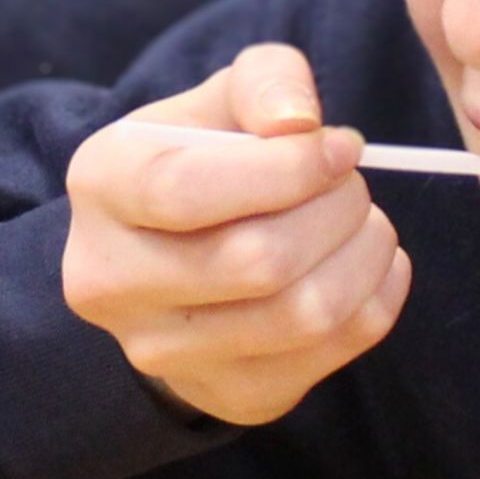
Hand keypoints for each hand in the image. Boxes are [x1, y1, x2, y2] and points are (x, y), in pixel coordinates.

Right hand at [59, 44, 411, 425]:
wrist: (174, 260)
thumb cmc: (205, 161)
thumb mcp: (222, 100)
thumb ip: (266, 82)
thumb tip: (300, 125)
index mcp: (102, 187)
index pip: (186, 191)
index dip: (286, 168)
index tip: (340, 146)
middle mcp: (112, 282)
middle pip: (256, 261)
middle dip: (336, 208)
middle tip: (350, 182)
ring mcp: (167, 354)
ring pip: (303, 314)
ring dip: (364, 254)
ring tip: (363, 221)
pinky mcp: (231, 396)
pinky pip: (334, 352)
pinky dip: (377, 298)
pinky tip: (368, 264)